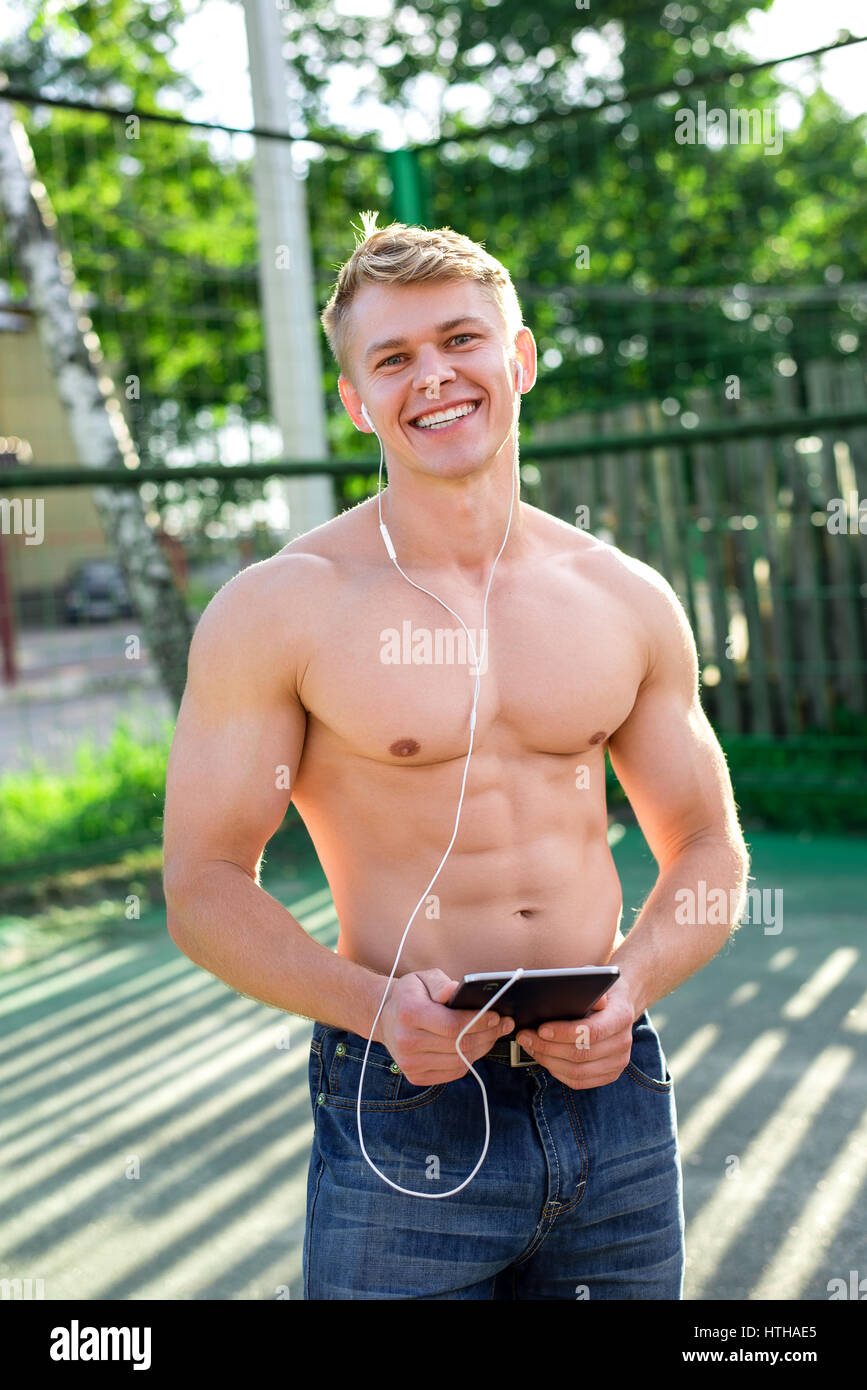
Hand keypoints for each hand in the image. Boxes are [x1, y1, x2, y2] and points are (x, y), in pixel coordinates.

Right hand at [377, 969, 514, 1085]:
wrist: (385, 1017)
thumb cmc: (410, 995)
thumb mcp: (423, 978)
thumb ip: (440, 983)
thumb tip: (455, 991)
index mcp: (408, 1014)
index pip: (452, 1025)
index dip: (479, 1021)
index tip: (497, 1015)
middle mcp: (406, 1041)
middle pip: (459, 1045)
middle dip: (488, 1034)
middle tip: (504, 1024)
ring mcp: (409, 1063)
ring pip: (460, 1061)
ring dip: (482, 1048)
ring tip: (493, 1034)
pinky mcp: (415, 1076)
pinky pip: (453, 1072)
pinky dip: (469, 1060)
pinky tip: (476, 1046)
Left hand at [514, 975, 635, 1088]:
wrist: (619, 1006)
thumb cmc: (601, 991)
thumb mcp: (594, 980)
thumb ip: (583, 984)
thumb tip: (567, 993)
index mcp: (621, 1016)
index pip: (591, 1031)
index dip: (563, 1033)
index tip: (541, 1029)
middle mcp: (623, 1043)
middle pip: (580, 1054)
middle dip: (547, 1047)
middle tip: (525, 1037)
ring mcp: (618, 1062)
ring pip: (577, 1072)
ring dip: (548, 1061)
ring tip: (530, 1047)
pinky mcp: (610, 1074)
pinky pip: (579, 1082)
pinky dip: (557, 1072)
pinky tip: (544, 1058)